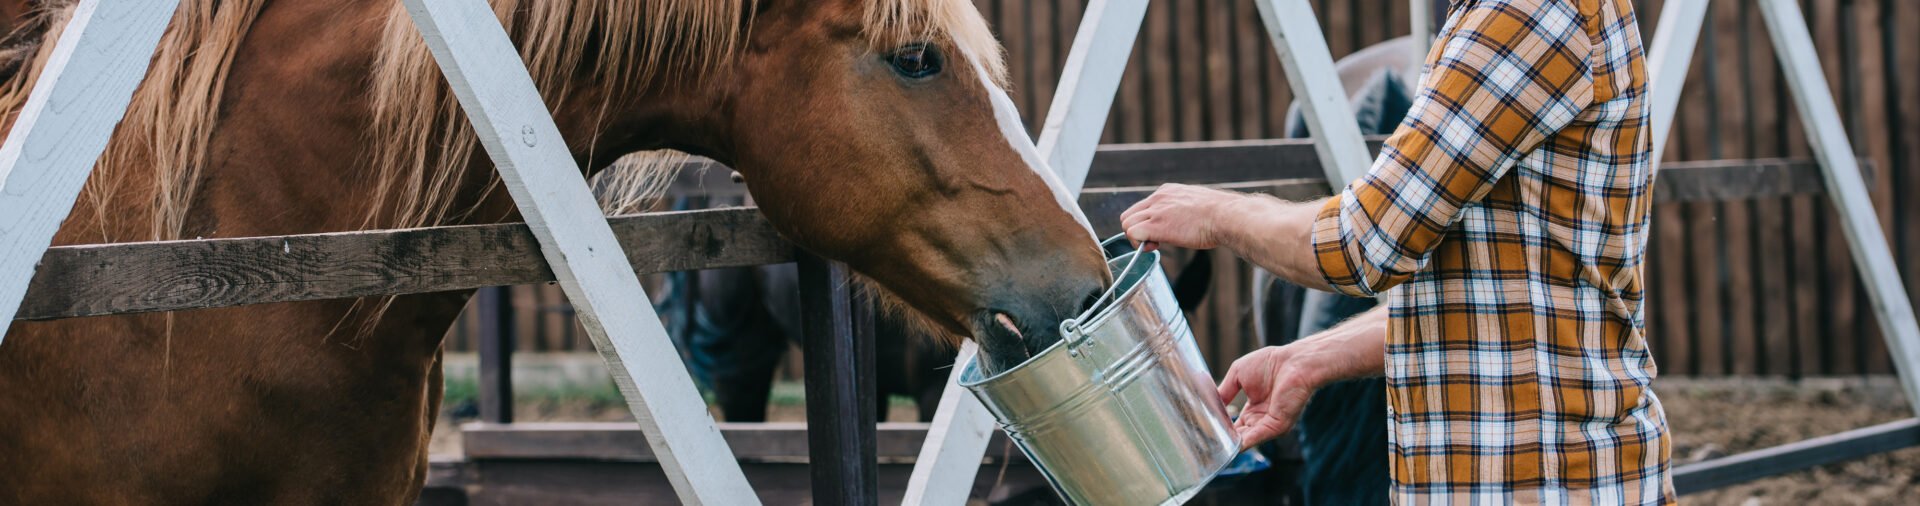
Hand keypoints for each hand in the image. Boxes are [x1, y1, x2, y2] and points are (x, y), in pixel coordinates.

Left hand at [1119, 183, 1248, 251]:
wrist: (1228, 216)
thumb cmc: (1221, 215)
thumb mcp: (1198, 205)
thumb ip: (1184, 210)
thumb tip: (1186, 221)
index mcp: (1168, 192)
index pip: (1142, 207)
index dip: (1146, 223)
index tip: (1160, 234)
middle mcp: (1159, 198)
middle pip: (1129, 215)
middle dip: (1137, 231)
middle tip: (1154, 242)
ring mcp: (1156, 210)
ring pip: (1127, 224)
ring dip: (1137, 239)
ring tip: (1156, 245)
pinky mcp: (1157, 225)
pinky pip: (1132, 233)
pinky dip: (1138, 244)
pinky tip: (1155, 247)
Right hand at [1215, 344, 1325, 449]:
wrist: (1295, 362)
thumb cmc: (1271, 363)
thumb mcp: (1237, 374)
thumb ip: (1224, 390)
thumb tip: (1209, 404)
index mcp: (1253, 407)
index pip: (1235, 424)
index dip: (1222, 427)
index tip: (1207, 431)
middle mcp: (1261, 418)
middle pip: (1239, 435)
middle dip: (1225, 440)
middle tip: (1207, 444)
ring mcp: (1269, 423)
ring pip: (1246, 439)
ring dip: (1231, 444)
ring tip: (1214, 448)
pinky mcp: (1277, 425)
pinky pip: (1257, 436)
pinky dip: (1244, 442)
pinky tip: (1232, 447)